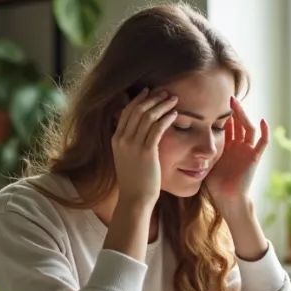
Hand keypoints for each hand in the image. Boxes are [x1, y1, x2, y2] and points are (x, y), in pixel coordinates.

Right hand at [111, 88, 178, 206]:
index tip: (149, 92)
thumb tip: (139, 131)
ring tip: (173, 100)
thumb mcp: (126, 158)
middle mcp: (122, 139)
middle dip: (153, 98)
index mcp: (116, 139)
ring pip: (148, 116)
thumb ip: (129, 143)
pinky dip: (166, 118)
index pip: (126, 111)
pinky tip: (175, 114)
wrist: (134, 199)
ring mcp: (133, 145)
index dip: (139, 99)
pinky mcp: (146, 152)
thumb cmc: (134, 181)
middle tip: (165, 92)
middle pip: (138, 110)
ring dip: (162, 105)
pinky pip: (157, 128)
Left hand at [206, 96, 269, 209]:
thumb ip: (196, 151)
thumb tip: (180, 140)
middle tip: (226, 97)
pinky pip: (263, 142)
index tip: (211, 102)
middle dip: (233, 111)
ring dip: (243, 115)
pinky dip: (265, 131)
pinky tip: (263, 120)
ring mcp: (247, 151)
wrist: (227, 199)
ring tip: (235, 103)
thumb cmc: (214, 185)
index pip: (225, 126)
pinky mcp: (254, 157)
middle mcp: (238, 146)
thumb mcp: (204, 162)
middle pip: (237, 123)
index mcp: (227, 147)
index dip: (221, 114)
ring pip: (248, 128)